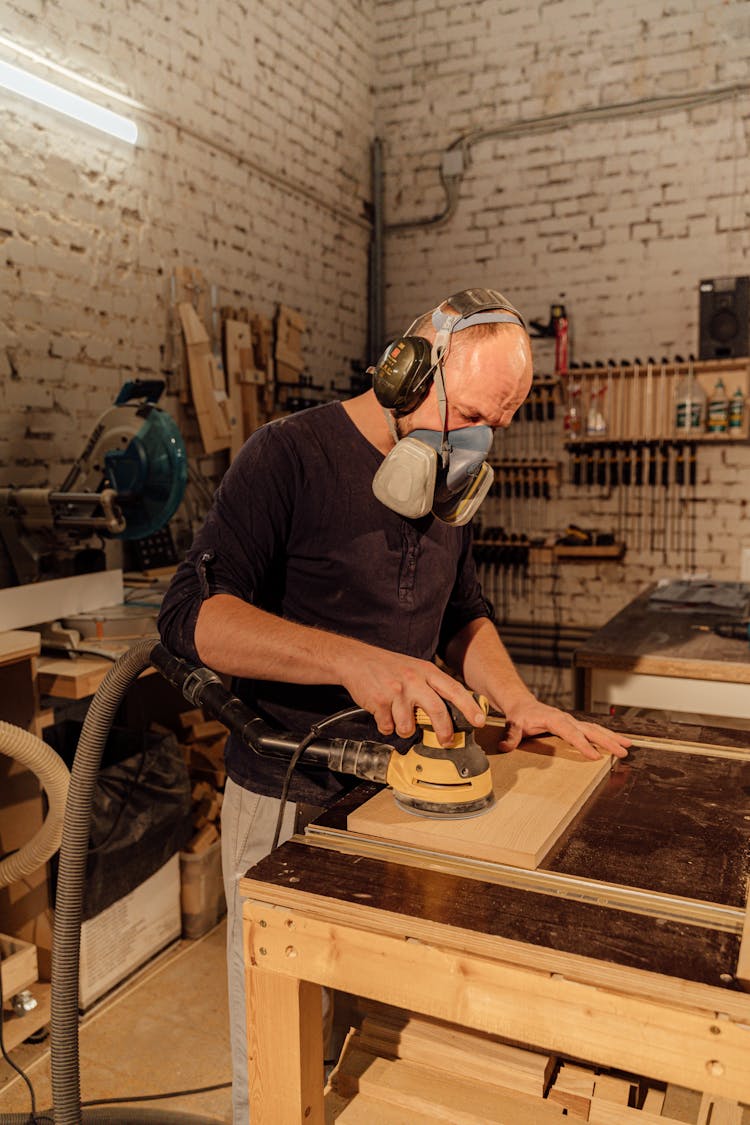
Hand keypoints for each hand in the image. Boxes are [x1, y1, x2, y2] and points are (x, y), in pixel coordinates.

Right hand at [340, 645, 485, 745]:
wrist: (356, 660)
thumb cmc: (388, 667)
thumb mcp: (416, 668)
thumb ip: (432, 686)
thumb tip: (452, 710)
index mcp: (426, 671)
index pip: (454, 690)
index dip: (469, 707)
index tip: (480, 721)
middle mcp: (413, 680)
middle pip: (437, 710)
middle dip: (444, 731)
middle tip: (446, 741)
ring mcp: (396, 691)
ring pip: (408, 726)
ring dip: (405, 730)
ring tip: (400, 721)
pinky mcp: (379, 702)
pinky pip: (388, 727)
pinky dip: (386, 727)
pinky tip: (384, 715)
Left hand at [499, 697, 629, 760]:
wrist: (522, 704)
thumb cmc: (520, 715)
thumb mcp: (513, 725)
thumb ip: (511, 736)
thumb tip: (505, 746)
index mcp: (554, 719)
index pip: (571, 733)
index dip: (582, 744)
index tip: (595, 756)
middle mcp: (566, 719)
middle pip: (590, 730)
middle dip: (607, 741)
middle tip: (622, 752)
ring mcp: (572, 722)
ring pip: (596, 729)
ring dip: (612, 738)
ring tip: (627, 747)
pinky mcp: (574, 725)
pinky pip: (593, 730)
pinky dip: (606, 736)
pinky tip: (617, 743)